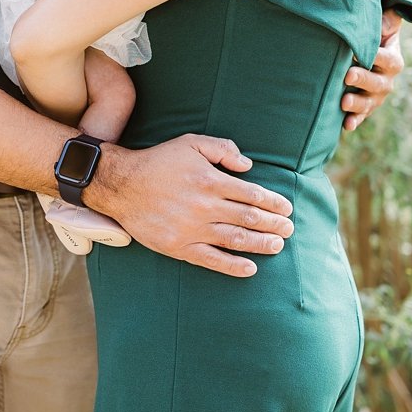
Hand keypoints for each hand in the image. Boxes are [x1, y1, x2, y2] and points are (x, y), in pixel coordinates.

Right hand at [91, 134, 293, 278]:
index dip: (274, 203)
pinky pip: (212, 260)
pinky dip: (234, 266)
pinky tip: (251, 268)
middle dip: (274, 225)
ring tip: (277, 246)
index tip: (287, 208)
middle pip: (249, 218)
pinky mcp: (179, 247)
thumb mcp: (191, 143)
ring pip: (236, 240)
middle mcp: (206, 207)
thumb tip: (248, 165)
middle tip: (289, 229)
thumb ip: (222, 149)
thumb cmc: (159, 161)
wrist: (122, 185)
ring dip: (261, 244)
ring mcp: (193, 229)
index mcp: (211, 181)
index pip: (253, 194)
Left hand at [342, 10, 403, 132]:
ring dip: (357, 104)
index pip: (387, 59)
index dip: (377, 56)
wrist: (369, 52)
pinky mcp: (365, 107)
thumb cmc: (373, 34)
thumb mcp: (383, 25)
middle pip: (378, 83)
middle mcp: (387, 80)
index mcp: (393, 60)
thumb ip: (387, 20)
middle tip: (348, 75)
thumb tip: (386, 19)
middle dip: (363, 80)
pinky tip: (346, 126)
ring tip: (344, 102)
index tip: (362, 53)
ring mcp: (376, 96)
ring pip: (369, 102)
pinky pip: (361, 116)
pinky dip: (354, 121)